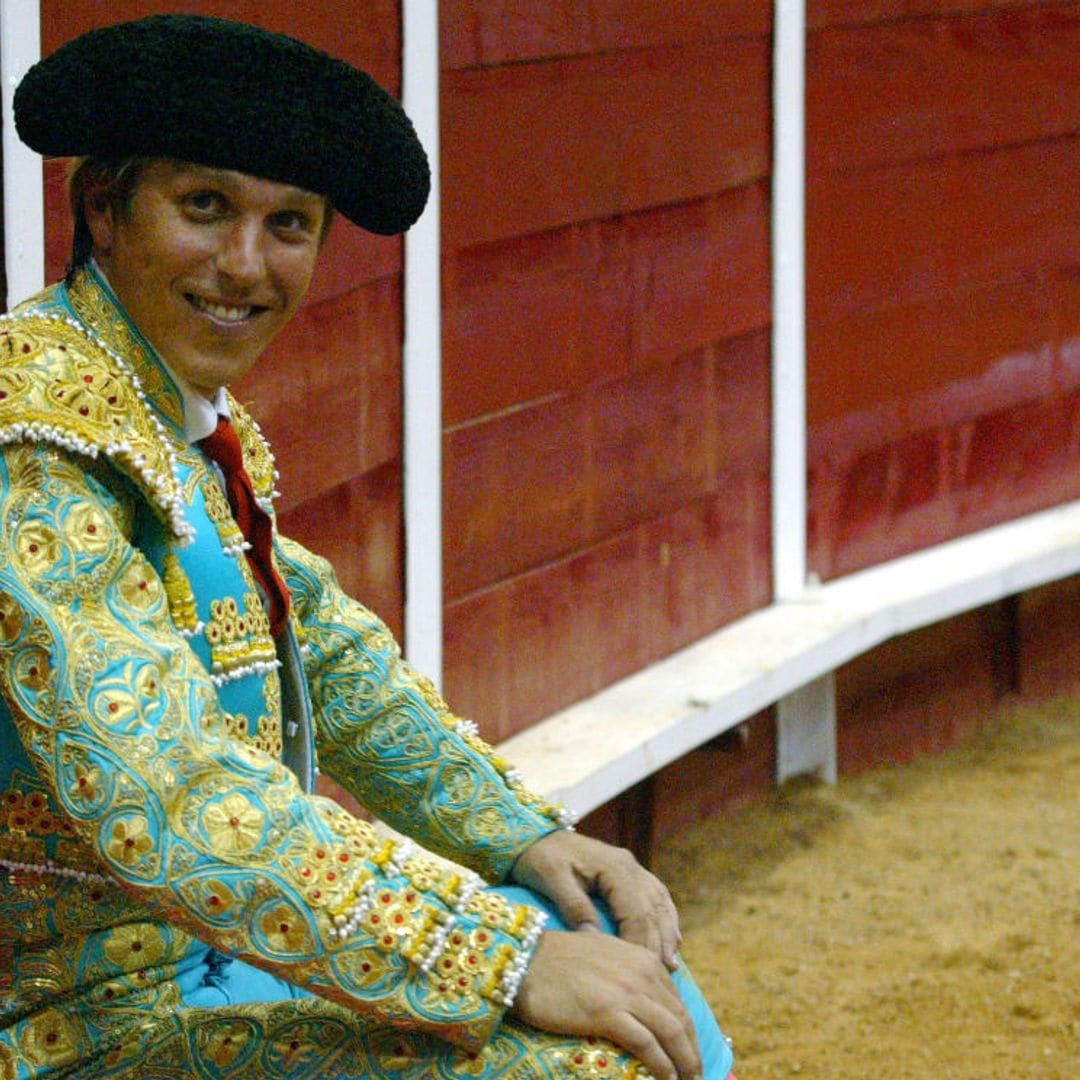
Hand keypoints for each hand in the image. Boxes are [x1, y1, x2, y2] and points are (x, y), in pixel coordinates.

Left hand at [510, 830, 681, 969]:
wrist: (535, 835)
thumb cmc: (541, 857)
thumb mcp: (552, 879)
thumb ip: (574, 906)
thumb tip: (594, 939)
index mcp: (614, 866)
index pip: (636, 910)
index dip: (640, 942)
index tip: (640, 970)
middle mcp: (630, 866)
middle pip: (653, 909)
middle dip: (659, 944)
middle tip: (662, 978)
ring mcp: (633, 868)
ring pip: (660, 904)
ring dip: (668, 934)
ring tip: (671, 965)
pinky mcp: (630, 874)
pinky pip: (657, 898)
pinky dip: (666, 920)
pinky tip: (670, 940)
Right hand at [510, 929, 701, 1079]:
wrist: (526, 958)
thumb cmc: (557, 959)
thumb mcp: (603, 955)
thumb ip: (626, 970)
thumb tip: (638, 998)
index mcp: (643, 959)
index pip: (677, 1002)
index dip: (687, 1034)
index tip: (689, 1055)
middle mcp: (642, 973)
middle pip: (681, 1020)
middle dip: (692, 1053)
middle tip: (695, 1077)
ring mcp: (627, 992)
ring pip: (672, 1034)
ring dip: (685, 1064)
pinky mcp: (608, 1013)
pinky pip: (648, 1045)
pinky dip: (663, 1068)